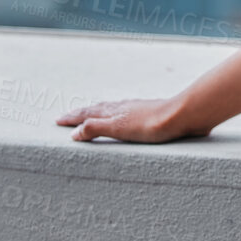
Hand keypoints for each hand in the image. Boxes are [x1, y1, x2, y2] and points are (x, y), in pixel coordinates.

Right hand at [55, 97, 204, 143]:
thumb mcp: (119, 128)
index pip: (87, 115)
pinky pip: (125, 113)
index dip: (72, 119)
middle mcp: (123, 107)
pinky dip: (116, 115)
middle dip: (82, 114)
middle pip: (97, 109)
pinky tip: (124, 117)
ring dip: (98, 113)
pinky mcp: (150, 114)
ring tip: (92, 114)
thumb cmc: (151, 124)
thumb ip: (96, 129)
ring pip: (112, 109)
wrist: (182, 116)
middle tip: (69, 116)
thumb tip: (74, 133)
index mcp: (113, 111)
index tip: (58, 120)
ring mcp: (136, 109)